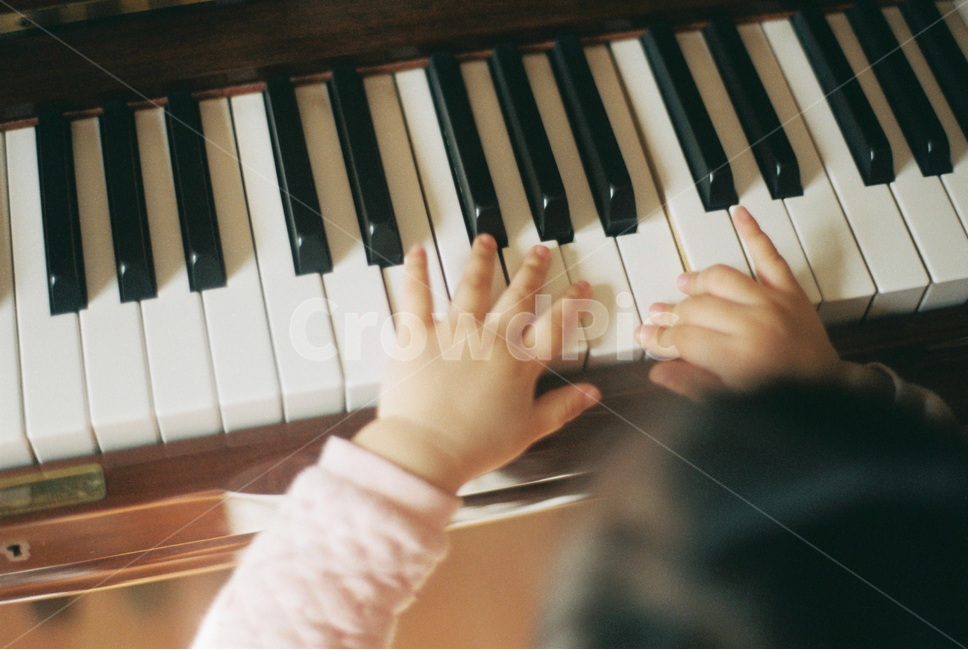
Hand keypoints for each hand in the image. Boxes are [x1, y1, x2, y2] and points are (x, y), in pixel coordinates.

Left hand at [353, 235, 600, 492]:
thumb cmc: (474, 445)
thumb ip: (562, 407)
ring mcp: (454, 333)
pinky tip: (418, 252)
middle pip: (518, 296)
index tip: (581, 286)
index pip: (554, 325)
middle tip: (541, 251)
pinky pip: (417, 296)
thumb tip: (592, 394)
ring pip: (472, 286)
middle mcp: (491, 339)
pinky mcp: (419, 335)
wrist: (427, 449)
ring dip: (482, 260)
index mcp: (519, 363)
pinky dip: (417, 271)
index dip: (572, 304)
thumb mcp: (529, 430)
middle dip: (532, 271)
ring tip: (487, 240)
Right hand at [637, 206, 842, 398]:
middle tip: (657, 316)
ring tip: (684, 285)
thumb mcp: (729, 401)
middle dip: (671, 314)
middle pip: (697, 308)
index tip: (646, 336)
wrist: (827, 390)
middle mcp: (754, 324)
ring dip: (698, 281)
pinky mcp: (790, 292)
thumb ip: (692, 384)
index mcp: (737, 357)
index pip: (683, 338)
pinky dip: (754, 233)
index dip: (660, 338)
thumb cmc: (779, 397)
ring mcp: (773, 304)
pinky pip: (770, 256)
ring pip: (722, 279)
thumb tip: (658, 371)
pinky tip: (740, 214)